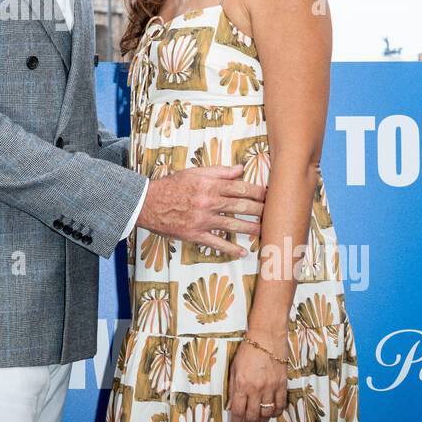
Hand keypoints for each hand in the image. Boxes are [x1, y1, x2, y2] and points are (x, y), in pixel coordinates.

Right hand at [137, 165, 266, 256]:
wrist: (148, 203)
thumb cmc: (172, 186)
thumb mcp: (194, 172)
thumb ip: (219, 171)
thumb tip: (240, 169)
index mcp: (209, 185)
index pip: (240, 188)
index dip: (258, 192)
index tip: (269, 194)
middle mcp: (208, 202)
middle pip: (241, 206)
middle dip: (260, 210)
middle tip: (273, 213)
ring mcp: (202, 220)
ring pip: (233, 225)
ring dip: (251, 229)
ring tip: (264, 231)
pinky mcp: (195, 234)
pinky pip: (216, 243)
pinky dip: (230, 249)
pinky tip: (242, 252)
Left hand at [227, 334, 289, 421]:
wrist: (266, 337)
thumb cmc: (248, 350)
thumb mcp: (234, 368)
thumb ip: (233, 388)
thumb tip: (232, 405)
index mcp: (242, 384)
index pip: (238, 411)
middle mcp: (257, 389)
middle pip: (253, 416)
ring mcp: (271, 388)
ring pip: (267, 414)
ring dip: (261, 420)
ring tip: (257, 420)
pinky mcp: (282, 384)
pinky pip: (280, 405)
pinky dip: (276, 413)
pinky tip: (271, 413)